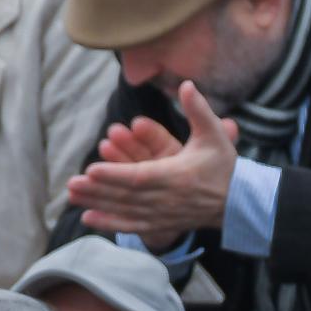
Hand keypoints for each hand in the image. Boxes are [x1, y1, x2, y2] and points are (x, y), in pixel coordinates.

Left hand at [64, 81, 237, 248]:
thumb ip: (198, 110)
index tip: (92, 169)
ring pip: (125, 210)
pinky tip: (87, 218)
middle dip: (97, 189)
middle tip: (71, 183)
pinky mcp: (162, 224)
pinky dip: (109, 223)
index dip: (115, 174)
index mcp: (177, 176)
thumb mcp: (214, 134)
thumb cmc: (224, 166)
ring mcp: (163, 214)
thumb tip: (186, 84)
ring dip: (97, 203)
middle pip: (126, 195)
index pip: (140, 176)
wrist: (239, 203)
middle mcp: (167, 199)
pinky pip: (132, 226)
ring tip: (72, 195)